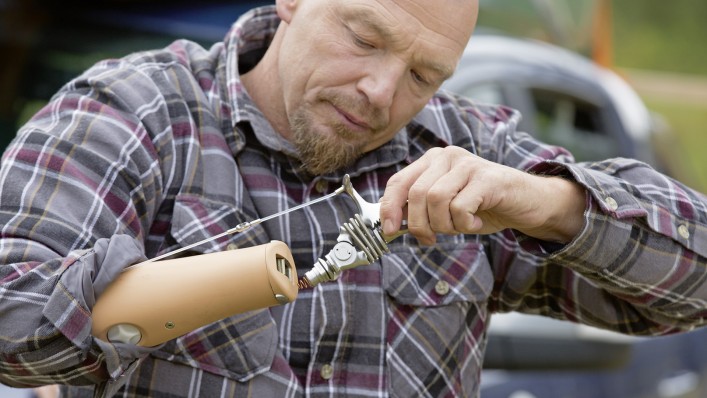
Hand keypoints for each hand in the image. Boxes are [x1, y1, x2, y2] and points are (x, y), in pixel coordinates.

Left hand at [379, 146, 585, 244]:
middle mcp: (447, 156)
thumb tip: (392, 226)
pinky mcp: (487, 178)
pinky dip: (464, 223)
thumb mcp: (444, 207)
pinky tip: (476, 221)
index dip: (390, 208)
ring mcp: (468, 164)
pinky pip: (460, 206)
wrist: (525, 202)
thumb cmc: (482, 206)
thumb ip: (420, 210)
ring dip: (443, 224)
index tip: (390, 230)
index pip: (398, 182)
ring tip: (458, 226)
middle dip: (419, 224)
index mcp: (432, 160)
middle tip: (431, 238)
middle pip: (416, 194)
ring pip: (435, 199)